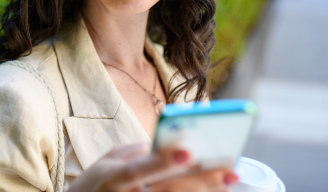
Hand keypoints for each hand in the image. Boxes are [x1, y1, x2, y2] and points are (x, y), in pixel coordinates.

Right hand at [67, 143, 238, 191]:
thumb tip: (168, 142)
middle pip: (169, 189)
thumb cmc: (97, 184)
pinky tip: (216, 191)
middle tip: (229, 169)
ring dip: (207, 191)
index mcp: (114, 177)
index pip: (140, 168)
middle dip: (201, 179)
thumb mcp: (107, 162)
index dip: (163, 161)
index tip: (188, 152)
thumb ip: (136, 151)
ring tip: (230, 179)